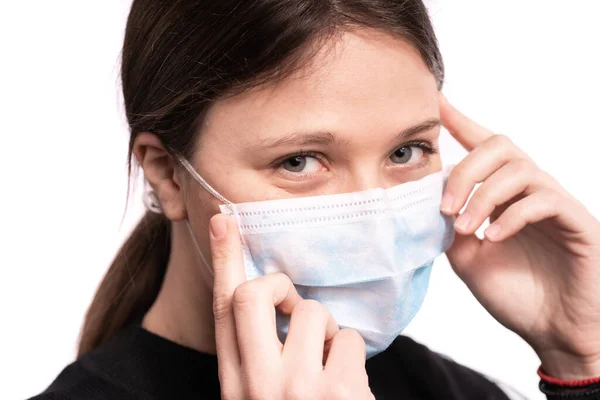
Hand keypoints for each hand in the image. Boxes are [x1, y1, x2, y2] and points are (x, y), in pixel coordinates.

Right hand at [209, 214, 374, 399]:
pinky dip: (352, 354)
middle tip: (297, 305)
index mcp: (233, 385)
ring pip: (311, 311)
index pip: (221, 310)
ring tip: (330, 361)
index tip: (222, 221)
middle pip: (252, 296)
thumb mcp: (260, 394)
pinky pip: (350, 339)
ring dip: (328, 329)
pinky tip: (349, 384)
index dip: (222, 261)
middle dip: (278, 286)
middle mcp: (257, 385)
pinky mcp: (338, 393)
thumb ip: (257, 357)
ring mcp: (297, 389)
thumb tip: (276, 303)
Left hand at [439, 94, 599, 379]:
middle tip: (445, 208)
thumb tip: (429, 199)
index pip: (483, 147)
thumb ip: (452, 225)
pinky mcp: (577, 221)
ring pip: (519, 169)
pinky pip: (543, 200)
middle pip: (500, 146)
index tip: (435, 102)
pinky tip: (493, 238)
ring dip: (483, 197)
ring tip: (465, 229)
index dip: (459, 122)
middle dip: (466, 171)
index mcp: (503, 194)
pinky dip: (511, 216)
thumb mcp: (468, 256)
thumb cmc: (515, 292)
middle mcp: (530, 189)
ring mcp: (555, 203)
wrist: (554, 331)